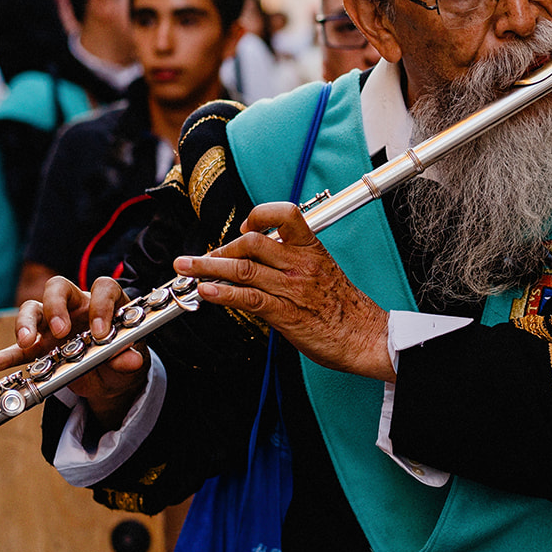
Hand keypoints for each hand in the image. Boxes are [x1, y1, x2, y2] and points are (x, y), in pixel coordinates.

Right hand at [0, 274, 148, 423]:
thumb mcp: (131, 360)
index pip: (103, 287)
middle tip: (60, 331)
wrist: (111, 376)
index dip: (102, 305)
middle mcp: (76, 306)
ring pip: (33, 309)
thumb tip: (129, 359)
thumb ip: (129, 358)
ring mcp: (53, 323)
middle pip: (58, 288)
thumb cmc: (123, 356)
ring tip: (26, 343)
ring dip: (26, 323)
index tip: (101, 332)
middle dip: (56, 306)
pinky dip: (5, 355)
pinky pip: (17, 348)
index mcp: (104, 302)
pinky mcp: (39, 345)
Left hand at [176, 201, 393, 380]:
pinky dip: (223, 293)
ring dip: (207, 267)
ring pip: (243, 268)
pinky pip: (249, 298)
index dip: (257, 215)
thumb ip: (294, 264)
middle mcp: (300, 264)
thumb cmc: (346, 310)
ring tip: (185, 269)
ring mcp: (292, 287)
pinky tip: (206, 292)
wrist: (367, 337)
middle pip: (251, 242)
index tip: (240, 230)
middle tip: (198, 260)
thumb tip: (261, 264)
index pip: (283, 214)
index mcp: (312, 249)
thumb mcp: (323, 274)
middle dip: (218, 249)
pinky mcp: (286, 313)